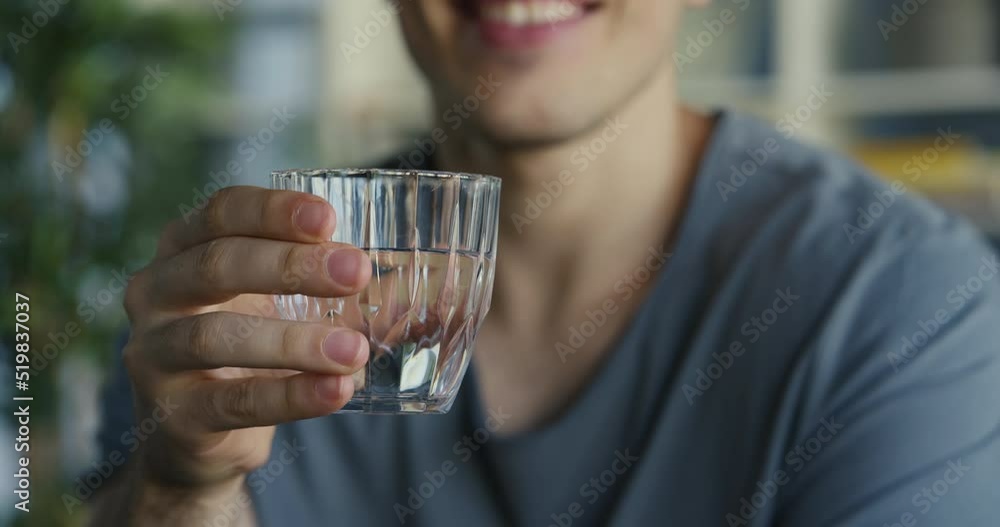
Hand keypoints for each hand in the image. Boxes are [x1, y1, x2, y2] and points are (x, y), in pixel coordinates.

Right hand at [122, 186, 370, 492]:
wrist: (199, 437)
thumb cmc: (255, 348)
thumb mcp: (292, 307)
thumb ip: (354, 292)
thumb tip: (446, 281)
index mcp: (184, 249)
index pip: (220, 213)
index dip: (273, 210)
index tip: (330, 218)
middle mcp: (154, 293)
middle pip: (217, 264)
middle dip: (290, 265)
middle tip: (356, 272)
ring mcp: (153, 355)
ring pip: (216, 337)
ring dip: (293, 342)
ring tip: (355, 351)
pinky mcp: (171, 415)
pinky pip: (230, 402)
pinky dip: (289, 397)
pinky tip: (335, 392)